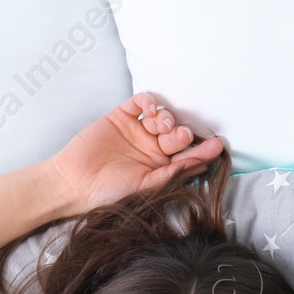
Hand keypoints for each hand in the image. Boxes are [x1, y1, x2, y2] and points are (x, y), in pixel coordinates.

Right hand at [47, 91, 225, 214]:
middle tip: (182, 136)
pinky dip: (150, 101)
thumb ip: (175, 172)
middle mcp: (153, 149)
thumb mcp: (149, 186)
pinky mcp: (121, 116)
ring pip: (163, 117)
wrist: (75, 183)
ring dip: (167, 118)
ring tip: (162, 126)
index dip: (204, 149)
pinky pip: (141, 102)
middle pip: (178, 134)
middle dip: (183, 133)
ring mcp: (137, 131)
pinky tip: (152, 109)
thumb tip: (205, 162)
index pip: (189, 155)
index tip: (218, 144)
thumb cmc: (111, 192)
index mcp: (162, 168)